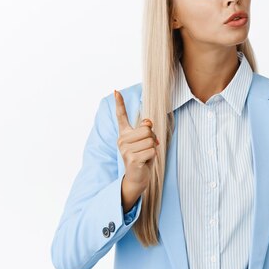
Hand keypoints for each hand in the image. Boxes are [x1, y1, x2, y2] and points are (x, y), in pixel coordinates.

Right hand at [114, 90, 158, 211]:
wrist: (137, 178)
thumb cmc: (142, 157)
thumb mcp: (144, 142)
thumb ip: (146, 130)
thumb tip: (148, 122)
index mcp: (124, 134)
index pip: (121, 116)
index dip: (119, 103)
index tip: (116, 91)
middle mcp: (121, 140)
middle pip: (147, 129)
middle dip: (152, 138)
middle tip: (147, 148)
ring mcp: (125, 150)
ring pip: (150, 140)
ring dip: (153, 148)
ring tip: (145, 156)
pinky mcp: (132, 159)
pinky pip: (151, 150)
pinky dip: (153, 156)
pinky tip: (145, 162)